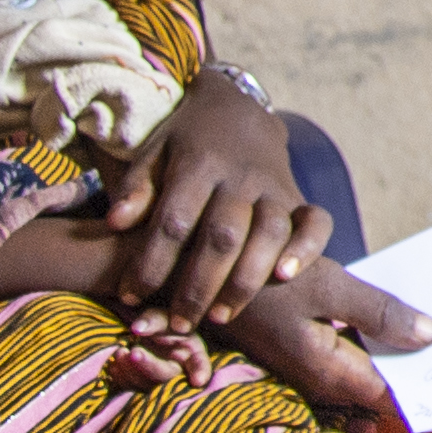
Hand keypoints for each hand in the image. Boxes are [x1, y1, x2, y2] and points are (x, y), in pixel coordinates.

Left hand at [102, 72, 317, 333]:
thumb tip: (115, 223)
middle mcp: (239, 176)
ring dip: (246, 280)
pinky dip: (307, 249)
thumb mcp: (153, 153)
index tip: (131, 296)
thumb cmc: (184, 143)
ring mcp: (274, 186)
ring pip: (269, 234)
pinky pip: (317, 222)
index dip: (152, 262)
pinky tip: (287, 277)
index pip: (173, 220)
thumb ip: (136, 188)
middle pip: (222, 236)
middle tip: (180, 323)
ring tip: (221, 317)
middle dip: (199, 285)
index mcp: (197, 164)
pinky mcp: (298, 197)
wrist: (237, 109)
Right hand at [207, 254, 431, 432]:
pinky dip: (373, 331)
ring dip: (396, 344)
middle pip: (382, 380)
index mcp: (330, 371)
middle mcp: (322, 377)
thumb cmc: (262, 280)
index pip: (391, 396)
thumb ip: (378, 312)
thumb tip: (431, 336)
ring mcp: (312, 363)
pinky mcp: (305, 346)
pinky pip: (350, 346)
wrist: (201, 278)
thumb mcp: (326, 285)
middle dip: (417, 362)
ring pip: (367, 362)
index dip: (426, 383)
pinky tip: (396, 310)